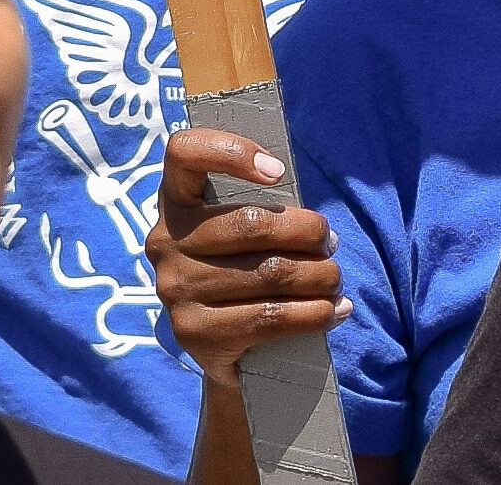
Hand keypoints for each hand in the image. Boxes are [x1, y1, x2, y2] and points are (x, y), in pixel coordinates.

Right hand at [148, 122, 339, 386]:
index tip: (279, 172)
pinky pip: (270, 317)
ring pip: (270, 273)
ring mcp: (175, 290)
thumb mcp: (240, 235)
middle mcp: (166, 243)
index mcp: (175, 203)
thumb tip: (318, 230)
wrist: (222, 350)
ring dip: (320, 276)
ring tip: (334, 280)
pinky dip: (314, 313)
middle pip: (251, 223)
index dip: (231, 151)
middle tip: (329, 243)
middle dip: (308, 232)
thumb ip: (263, 213)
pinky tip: (333, 311)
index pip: (185, 153)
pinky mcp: (194, 334)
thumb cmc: (243, 272)